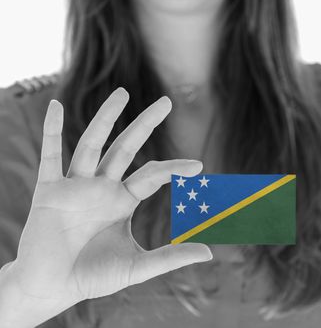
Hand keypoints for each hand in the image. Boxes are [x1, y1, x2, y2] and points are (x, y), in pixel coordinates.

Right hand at [3, 88, 211, 325]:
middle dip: (145, 125)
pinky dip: (51, 132)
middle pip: (125, 148)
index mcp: (122, 201)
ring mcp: (76, 186)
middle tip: (166, 102)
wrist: (52, 289)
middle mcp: (102, 187)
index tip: (199, 166)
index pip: (152, 175)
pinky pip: (49, 156)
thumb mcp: (136, 266)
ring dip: (106, 118)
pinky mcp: (49, 191)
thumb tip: (210, 253)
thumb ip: (170, 258)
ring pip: (92, 144)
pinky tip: (55, 107)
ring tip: (123, 93)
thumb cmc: (92, 277)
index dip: (174, 168)